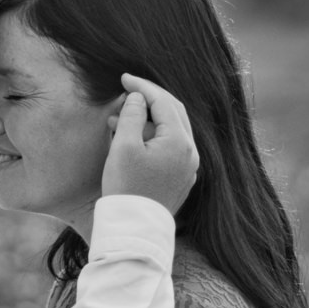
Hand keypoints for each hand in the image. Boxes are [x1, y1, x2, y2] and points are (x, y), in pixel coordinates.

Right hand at [99, 74, 197, 214]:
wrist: (133, 230)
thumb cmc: (126, 188)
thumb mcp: (123, 146)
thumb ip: (131, 115)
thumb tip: (137, 98)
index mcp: (179, 142)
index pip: (163, 102)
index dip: (142, 87)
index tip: (123, 78)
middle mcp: (190, 153)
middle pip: (173, 113)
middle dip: (149, 99)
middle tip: (127, 90)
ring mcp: (188, 168)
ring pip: (171, 131)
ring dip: (147, 120)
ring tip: (118, 119)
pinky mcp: (181, 179)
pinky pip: (170, 148)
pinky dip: (152, 137)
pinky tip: (131, 140)